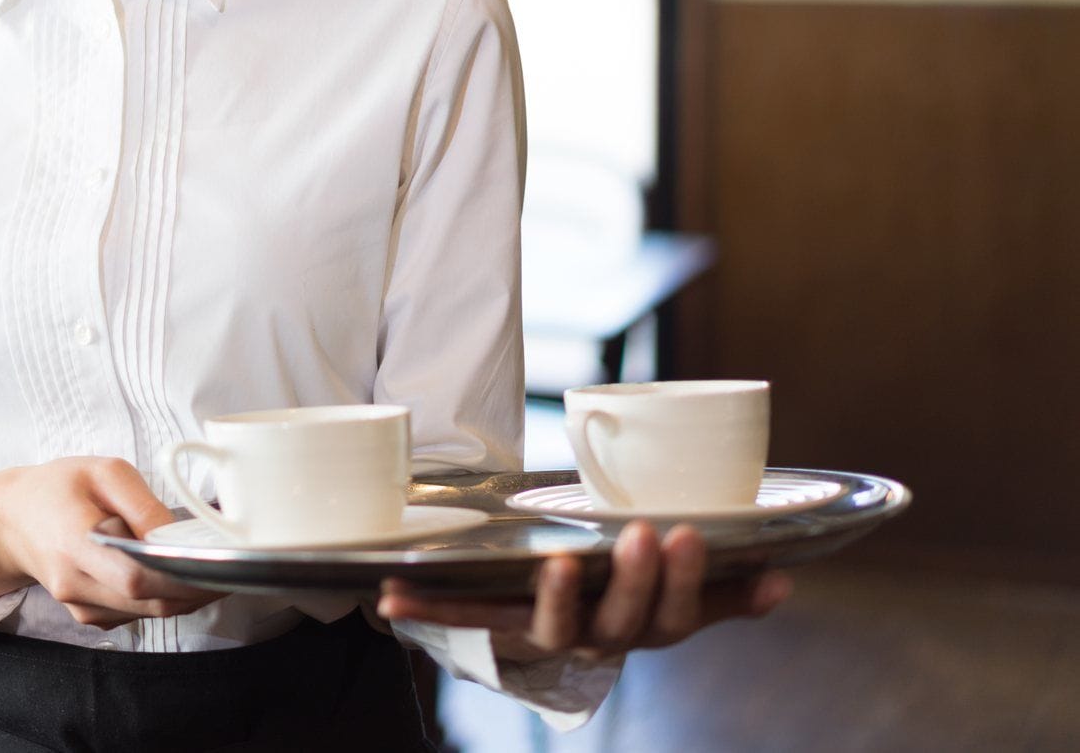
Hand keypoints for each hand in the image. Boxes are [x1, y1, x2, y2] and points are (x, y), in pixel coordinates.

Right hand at [0, 457, 225, 628]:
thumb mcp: (102, 472)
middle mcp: (75, 585)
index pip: (134, 577)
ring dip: (182, 596)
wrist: (11, 519)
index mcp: (75, 544)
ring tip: (203, 566)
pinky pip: (137, 614)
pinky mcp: (88, 616)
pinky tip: (168, 573)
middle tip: (229, 568)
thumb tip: (177, 537)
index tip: (217, 567)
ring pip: (148, 613)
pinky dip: (161, 598)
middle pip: (149, 602)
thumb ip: (142, 504)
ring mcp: (80, 606)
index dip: (180, 578)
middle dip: (196, 589)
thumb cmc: (57, 488)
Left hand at [376, 521, 791, 663]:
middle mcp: (596, 640)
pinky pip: (459, 620)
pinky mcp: (491, 625)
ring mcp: (542, 635)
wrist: (547, 620)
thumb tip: (783, 579)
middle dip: (636, 579)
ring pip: (553, 628)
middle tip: (645, 532)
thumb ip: (724, 589)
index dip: (685, 581)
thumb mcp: (675, 593)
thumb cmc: (621, 595)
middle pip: (622, 621)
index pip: (675, 615)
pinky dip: (424, 612)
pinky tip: (389, 599)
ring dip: (556, 597)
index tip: (688, 533)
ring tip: (559, 564)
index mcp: (643, 629)